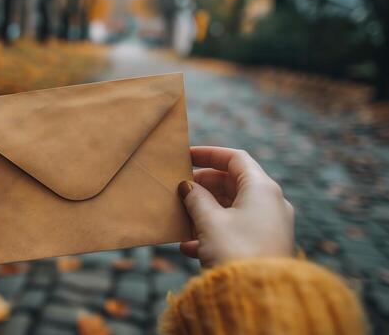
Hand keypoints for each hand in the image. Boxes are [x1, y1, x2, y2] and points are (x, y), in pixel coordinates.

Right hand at [178, 146, 293, 267]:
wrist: (259, 298)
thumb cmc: (235, 252)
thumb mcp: (209, 221)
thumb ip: (196, 199)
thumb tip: (188, 187)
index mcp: (262, 188)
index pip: (235, 159)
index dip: (209, 154)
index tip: (187, 156)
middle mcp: (271, 203)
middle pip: (234, 183)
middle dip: (204, 186)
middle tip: (181, 188)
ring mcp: (270, 226)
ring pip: (233, 208)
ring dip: (206, 210)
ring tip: (183, 217)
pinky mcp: (265, 246)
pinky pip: (237, 230)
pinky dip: (214, 231)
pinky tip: (189, 246)